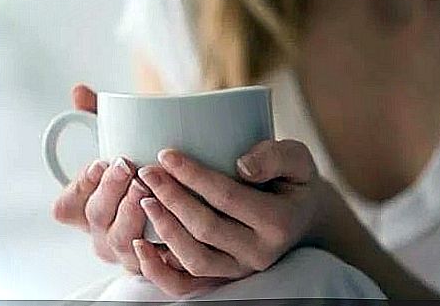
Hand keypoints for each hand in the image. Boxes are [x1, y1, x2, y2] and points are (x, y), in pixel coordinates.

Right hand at [52, 84, 182, 272]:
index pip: (66, 206)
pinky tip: (168, 228)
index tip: (100, 161)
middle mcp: (103, 231)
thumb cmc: (144, 170)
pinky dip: (156, 249)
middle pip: (95, 218)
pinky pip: (150, 265)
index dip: (79, 185)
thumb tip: (78, 91)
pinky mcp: (153, 263)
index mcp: (88, 208)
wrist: (186, 202)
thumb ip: (100, 119)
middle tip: (127, 166)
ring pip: (121, 241)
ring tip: (147, 189)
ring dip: (131, 213)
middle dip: (109, 190)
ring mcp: (127, 251)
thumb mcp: (123, 143)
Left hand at [133, 140, 337, 295]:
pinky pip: (186, 284)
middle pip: (205, 228)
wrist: (298, 215)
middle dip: (171, 198)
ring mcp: (240, 270)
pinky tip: (141, 245)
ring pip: (194, 259)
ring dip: (164, 229)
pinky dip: (159, 270)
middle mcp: (259, 252)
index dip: (193, 176)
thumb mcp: (296, 160)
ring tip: (144, 199)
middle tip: (148, 172)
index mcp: (279, 223)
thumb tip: (242, 166)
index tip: (166, 155)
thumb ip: (275, 157)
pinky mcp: (224, 278)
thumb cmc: (292, 181)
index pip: (227, 197)